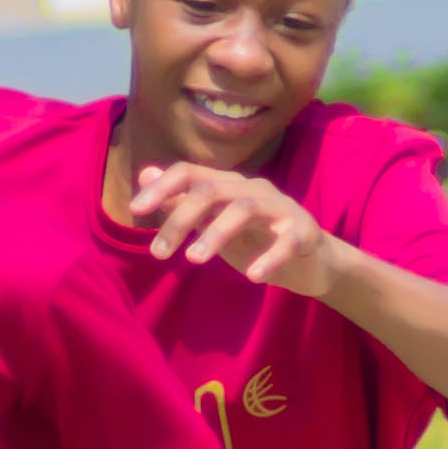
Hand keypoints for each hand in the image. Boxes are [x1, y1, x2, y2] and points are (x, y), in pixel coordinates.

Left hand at [123, 160, 335, 296]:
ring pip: (245, 208)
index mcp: (230, 185)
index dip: (162, 187)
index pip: (190, 172)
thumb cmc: (257, 241)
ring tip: (195, 260)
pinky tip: (254, 276)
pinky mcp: (305, 232)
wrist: (312, 262)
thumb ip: (182, 201)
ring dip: (216, 233)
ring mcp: (282, 208)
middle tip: (159, 253)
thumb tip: (146, 175)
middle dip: (181, 218)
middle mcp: (254, 189)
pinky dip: (270, 257)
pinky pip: (288, 240)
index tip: (135, 210)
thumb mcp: (212, 223)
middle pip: (213, 189)